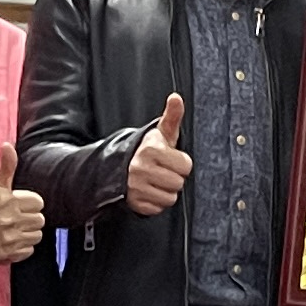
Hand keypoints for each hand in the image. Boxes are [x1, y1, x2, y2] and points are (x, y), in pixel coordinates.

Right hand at [0, 145, 46, 262]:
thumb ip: (7, 166)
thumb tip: (7, 145)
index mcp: (8, 201)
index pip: (38, 203)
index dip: (31, 204)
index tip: (20, 205)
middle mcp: (9, 219)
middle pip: (40, 220)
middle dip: (30, 219)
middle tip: (17, 218)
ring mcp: (9, 238)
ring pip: (37, 236)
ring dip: (28, 233)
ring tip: (15, 229)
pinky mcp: (7, 253)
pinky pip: (29, 251)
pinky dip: (23, 248)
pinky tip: (12, 241)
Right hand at [124, 93, 191, 216]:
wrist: (119, 167)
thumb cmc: (148, 150)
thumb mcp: (161, 133)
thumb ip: (172, 116)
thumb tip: (176, 97)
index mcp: (151, 150)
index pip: (186, 165)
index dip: (180, 163)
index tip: (169, 159)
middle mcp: (141, 168)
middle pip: (179, 183)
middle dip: (173, 178)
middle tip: (162, 171)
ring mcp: (136, 186)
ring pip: (170, 198)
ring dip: (165, 191)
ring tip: (155, 181)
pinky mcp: (133, 202)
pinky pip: (158, 208)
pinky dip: (155, 202)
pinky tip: (148, 191)